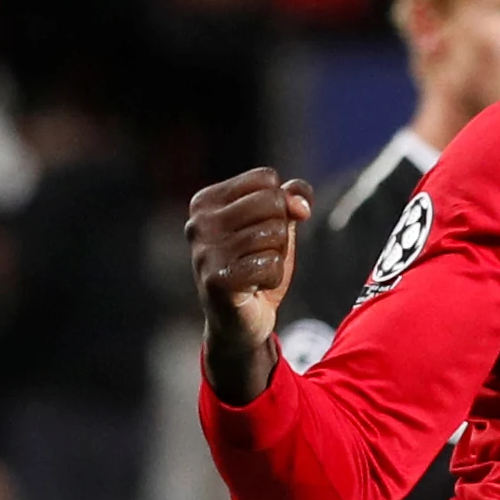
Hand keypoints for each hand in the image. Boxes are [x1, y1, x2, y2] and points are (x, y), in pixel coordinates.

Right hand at [187, 169, 314, 405]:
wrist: (240, 321)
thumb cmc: (255, 267)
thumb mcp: (276, 225)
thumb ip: (291, 198)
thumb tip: (300, 204)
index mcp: (206, 201)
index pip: (265, 178)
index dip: (281, 204)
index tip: (265, 229)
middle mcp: (199, 222)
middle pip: (272, 201)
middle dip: (280, 231)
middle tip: (260, 255)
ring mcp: (205, 251)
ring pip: (274, 233)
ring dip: (277, 257)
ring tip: (255, 271)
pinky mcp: (217, 280)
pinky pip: (271, 264)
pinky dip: (273, 278)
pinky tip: (254, 287)